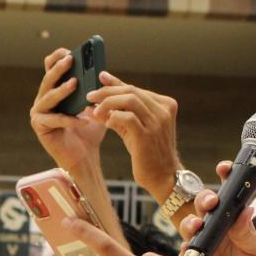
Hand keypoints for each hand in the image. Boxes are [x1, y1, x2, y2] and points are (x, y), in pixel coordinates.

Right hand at [30, 49, 107, 170]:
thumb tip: (102, 72)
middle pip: (48, 79)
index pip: (50, 67)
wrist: (85, 156)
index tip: (70, 51)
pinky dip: (69, 120)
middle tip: (71, 60)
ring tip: (75, 84)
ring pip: (48, 97)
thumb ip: (95, 89)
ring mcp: (38, 112)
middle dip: (59, 68)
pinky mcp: (39, 126)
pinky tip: (83, 121)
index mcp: (54, 90)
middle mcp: (43, 98)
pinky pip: (54, 120)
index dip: (57, 57)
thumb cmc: (89, 129)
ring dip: (62, 90)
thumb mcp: (94, 105)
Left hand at [85, 73, 179, 196]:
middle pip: (131, 90)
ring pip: (129, 100)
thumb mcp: (133, 128)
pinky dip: (113, 117)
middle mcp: (164, 109)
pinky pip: (127, 118)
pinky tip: (106, 123)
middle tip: (90, 95)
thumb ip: (118, 111)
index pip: (135, 88)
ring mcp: (157, 122)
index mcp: (164, 104)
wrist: (162, 176)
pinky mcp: (147, 135)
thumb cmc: (146, 151)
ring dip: (108, 102)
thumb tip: (95, 100)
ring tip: (95, 109)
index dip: (115, 83)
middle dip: (107, 91)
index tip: (100, 79)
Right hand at [177, 165, 255, 255]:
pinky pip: (182, 250)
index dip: (225, 180)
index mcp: (236, 226)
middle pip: (205, 208)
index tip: (224, 167)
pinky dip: (186, 244)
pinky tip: (191, 244)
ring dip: (192, 221)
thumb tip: (244, 208)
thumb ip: (248, 231)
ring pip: (190, 225)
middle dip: (205, 200)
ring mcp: (202, 248)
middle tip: (211, 202)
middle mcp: (218, 233)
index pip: (229, 198)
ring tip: (198, 225)